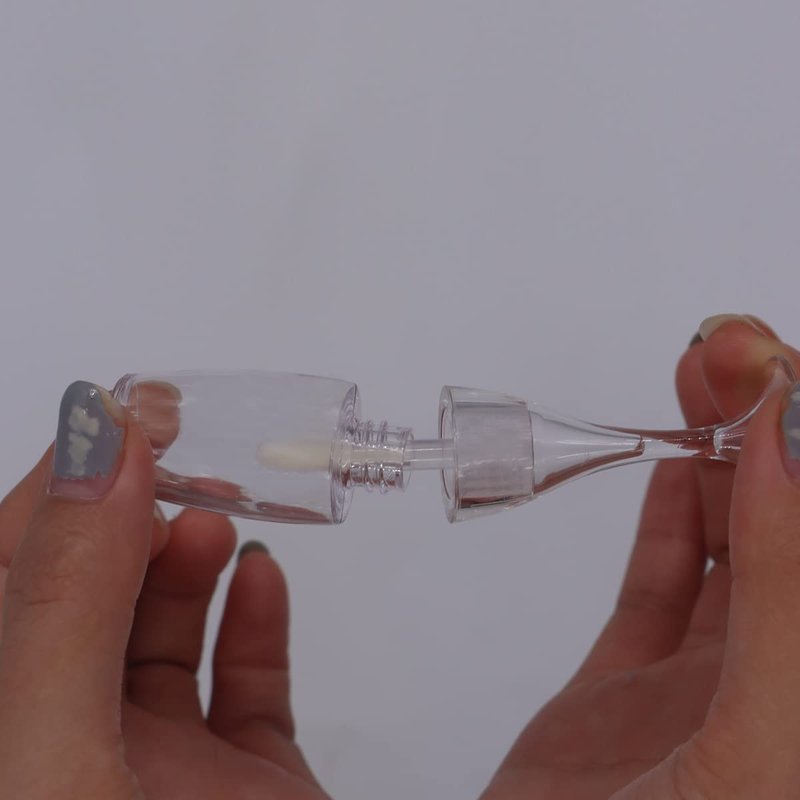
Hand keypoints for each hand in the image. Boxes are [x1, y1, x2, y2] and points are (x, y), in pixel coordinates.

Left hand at [0, 382, 328, 798]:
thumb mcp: (54, 759)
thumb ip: (66, 605)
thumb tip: (97, 457)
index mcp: (11, 729)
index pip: (12, 576)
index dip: (58, 491)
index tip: (119, 424)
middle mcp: (80, 737)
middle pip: (92, 596)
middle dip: (132, 515)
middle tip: (179, 462)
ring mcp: (166, 764)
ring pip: (166, 631)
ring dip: (190, 558)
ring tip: (217, 521)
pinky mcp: (251, 781)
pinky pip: (251, 682)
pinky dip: (260, 620)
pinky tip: (264, 580)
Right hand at [481, 316, 799, 798]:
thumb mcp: (766, 745)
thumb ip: (786, 595)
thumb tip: (787, 443)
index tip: (774, 369)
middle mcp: (783, 687)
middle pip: (792, 527)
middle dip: (771, 428)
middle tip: (727, 355)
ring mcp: (710, 694)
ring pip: (736, 549)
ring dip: (722, 460)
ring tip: (701, 384)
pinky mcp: (626, 701)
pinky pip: (662, 595)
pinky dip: (672, 527)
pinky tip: (676, 473)